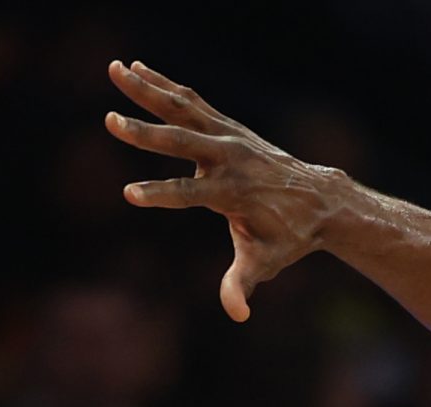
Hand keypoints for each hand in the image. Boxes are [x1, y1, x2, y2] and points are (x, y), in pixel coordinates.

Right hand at [107, 60, 332, 322]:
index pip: (189, 194)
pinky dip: (163, 84)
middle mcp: (229, 158)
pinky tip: (136, 68)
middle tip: (111, 122)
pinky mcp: (227, 126)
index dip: (161, 194)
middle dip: (145, 134)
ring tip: (114, 69)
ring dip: (146, 89)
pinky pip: (190, 101)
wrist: (319, 200)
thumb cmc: (288, 237)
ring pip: (182, 108)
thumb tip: (237, 315)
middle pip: (182, 142)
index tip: (129, 194)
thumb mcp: (265, 263)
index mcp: (232, 193)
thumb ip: (243, 284)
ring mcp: (228, 136)